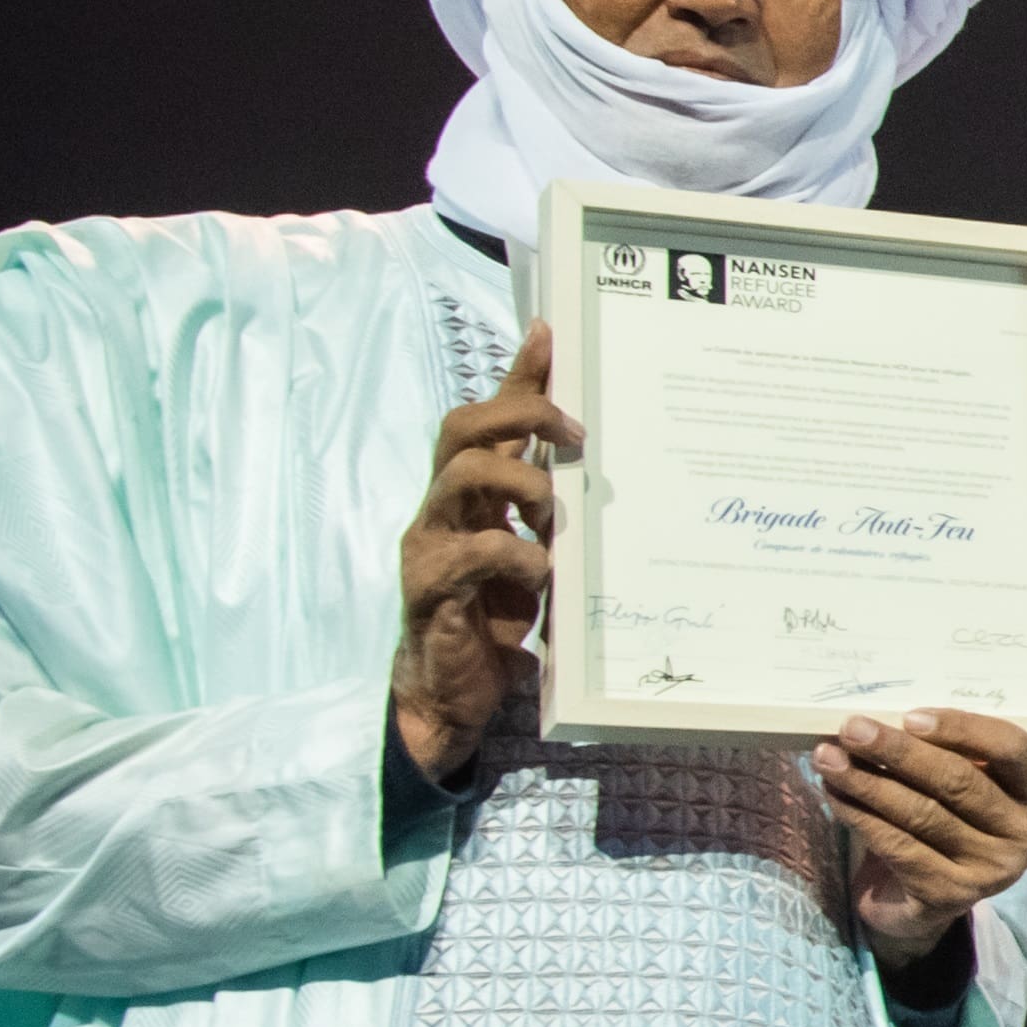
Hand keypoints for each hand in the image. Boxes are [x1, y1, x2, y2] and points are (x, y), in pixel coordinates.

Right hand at [392, 324, 580, 780]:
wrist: (452, 692)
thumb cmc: (495, 616)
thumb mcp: (534, 552)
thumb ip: (551, 511)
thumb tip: (596, 466)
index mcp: (472, 494)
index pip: (489, 416)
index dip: (518, 375)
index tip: (550, 334)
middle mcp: (444, 508)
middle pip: (461, 429)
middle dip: (517, 415)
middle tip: (572, 433)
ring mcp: (430, 544)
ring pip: (459, 476)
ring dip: (517, 481)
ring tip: (551, 508)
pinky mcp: (430, 588)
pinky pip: (471, 553)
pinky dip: (514, 555)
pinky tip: (541, 574)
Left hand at [815, 709, 1026, 966]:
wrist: (925, 899)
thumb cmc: (947, 819)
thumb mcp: (963, 782)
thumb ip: (946, 751)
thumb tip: (885, 718)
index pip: (1013, 749)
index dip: (963, 729)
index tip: (910, 717)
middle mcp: (1025, 834)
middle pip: (959, 781)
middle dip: (898, 752)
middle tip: (852, 729)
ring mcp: (992, 870)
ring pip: (922, 814)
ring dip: (867, 782)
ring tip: (828, 759)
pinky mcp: (951, 895)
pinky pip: (898, 846)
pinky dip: (860, 816)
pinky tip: (835, 795)